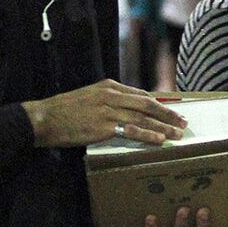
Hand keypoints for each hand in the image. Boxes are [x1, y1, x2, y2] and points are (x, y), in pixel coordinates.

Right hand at [21, 79, 186, 146]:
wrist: (44, 118)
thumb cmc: (65, 110)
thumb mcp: (90, 97)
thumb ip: (110, 101)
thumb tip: (129, 111)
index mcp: (109, 86)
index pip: (142, 95)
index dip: (161, 104)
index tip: (174, 111)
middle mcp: (111, 96)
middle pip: (148, 104)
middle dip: (168, 114)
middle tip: (183, 122)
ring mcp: (108, 110)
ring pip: (143, 118)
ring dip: (163, 126)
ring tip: (177, 134)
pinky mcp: (103, 126)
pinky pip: (131, 131)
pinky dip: (148, 135)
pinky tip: (159, 140)